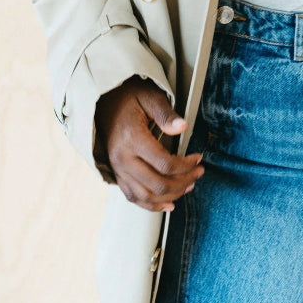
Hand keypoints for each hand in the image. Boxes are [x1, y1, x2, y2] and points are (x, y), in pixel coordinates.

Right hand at [95, 76, 204, 211]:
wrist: (103, 102)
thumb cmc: (129, 97)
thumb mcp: (150, 97)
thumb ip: (166, 114)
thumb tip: (183, 127)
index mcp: (132, 138)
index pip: (164, 163)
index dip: (186, 165)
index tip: (198, 158)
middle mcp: (122, 158)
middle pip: (157, 183)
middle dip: (183, 182)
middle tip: (198, 173)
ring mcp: (117, 168)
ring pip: (146, 195)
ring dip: (170, 195)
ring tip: (188, 186)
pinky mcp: (116, 173)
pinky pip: (133, 197)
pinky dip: (151, 205)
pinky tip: (167, 204)